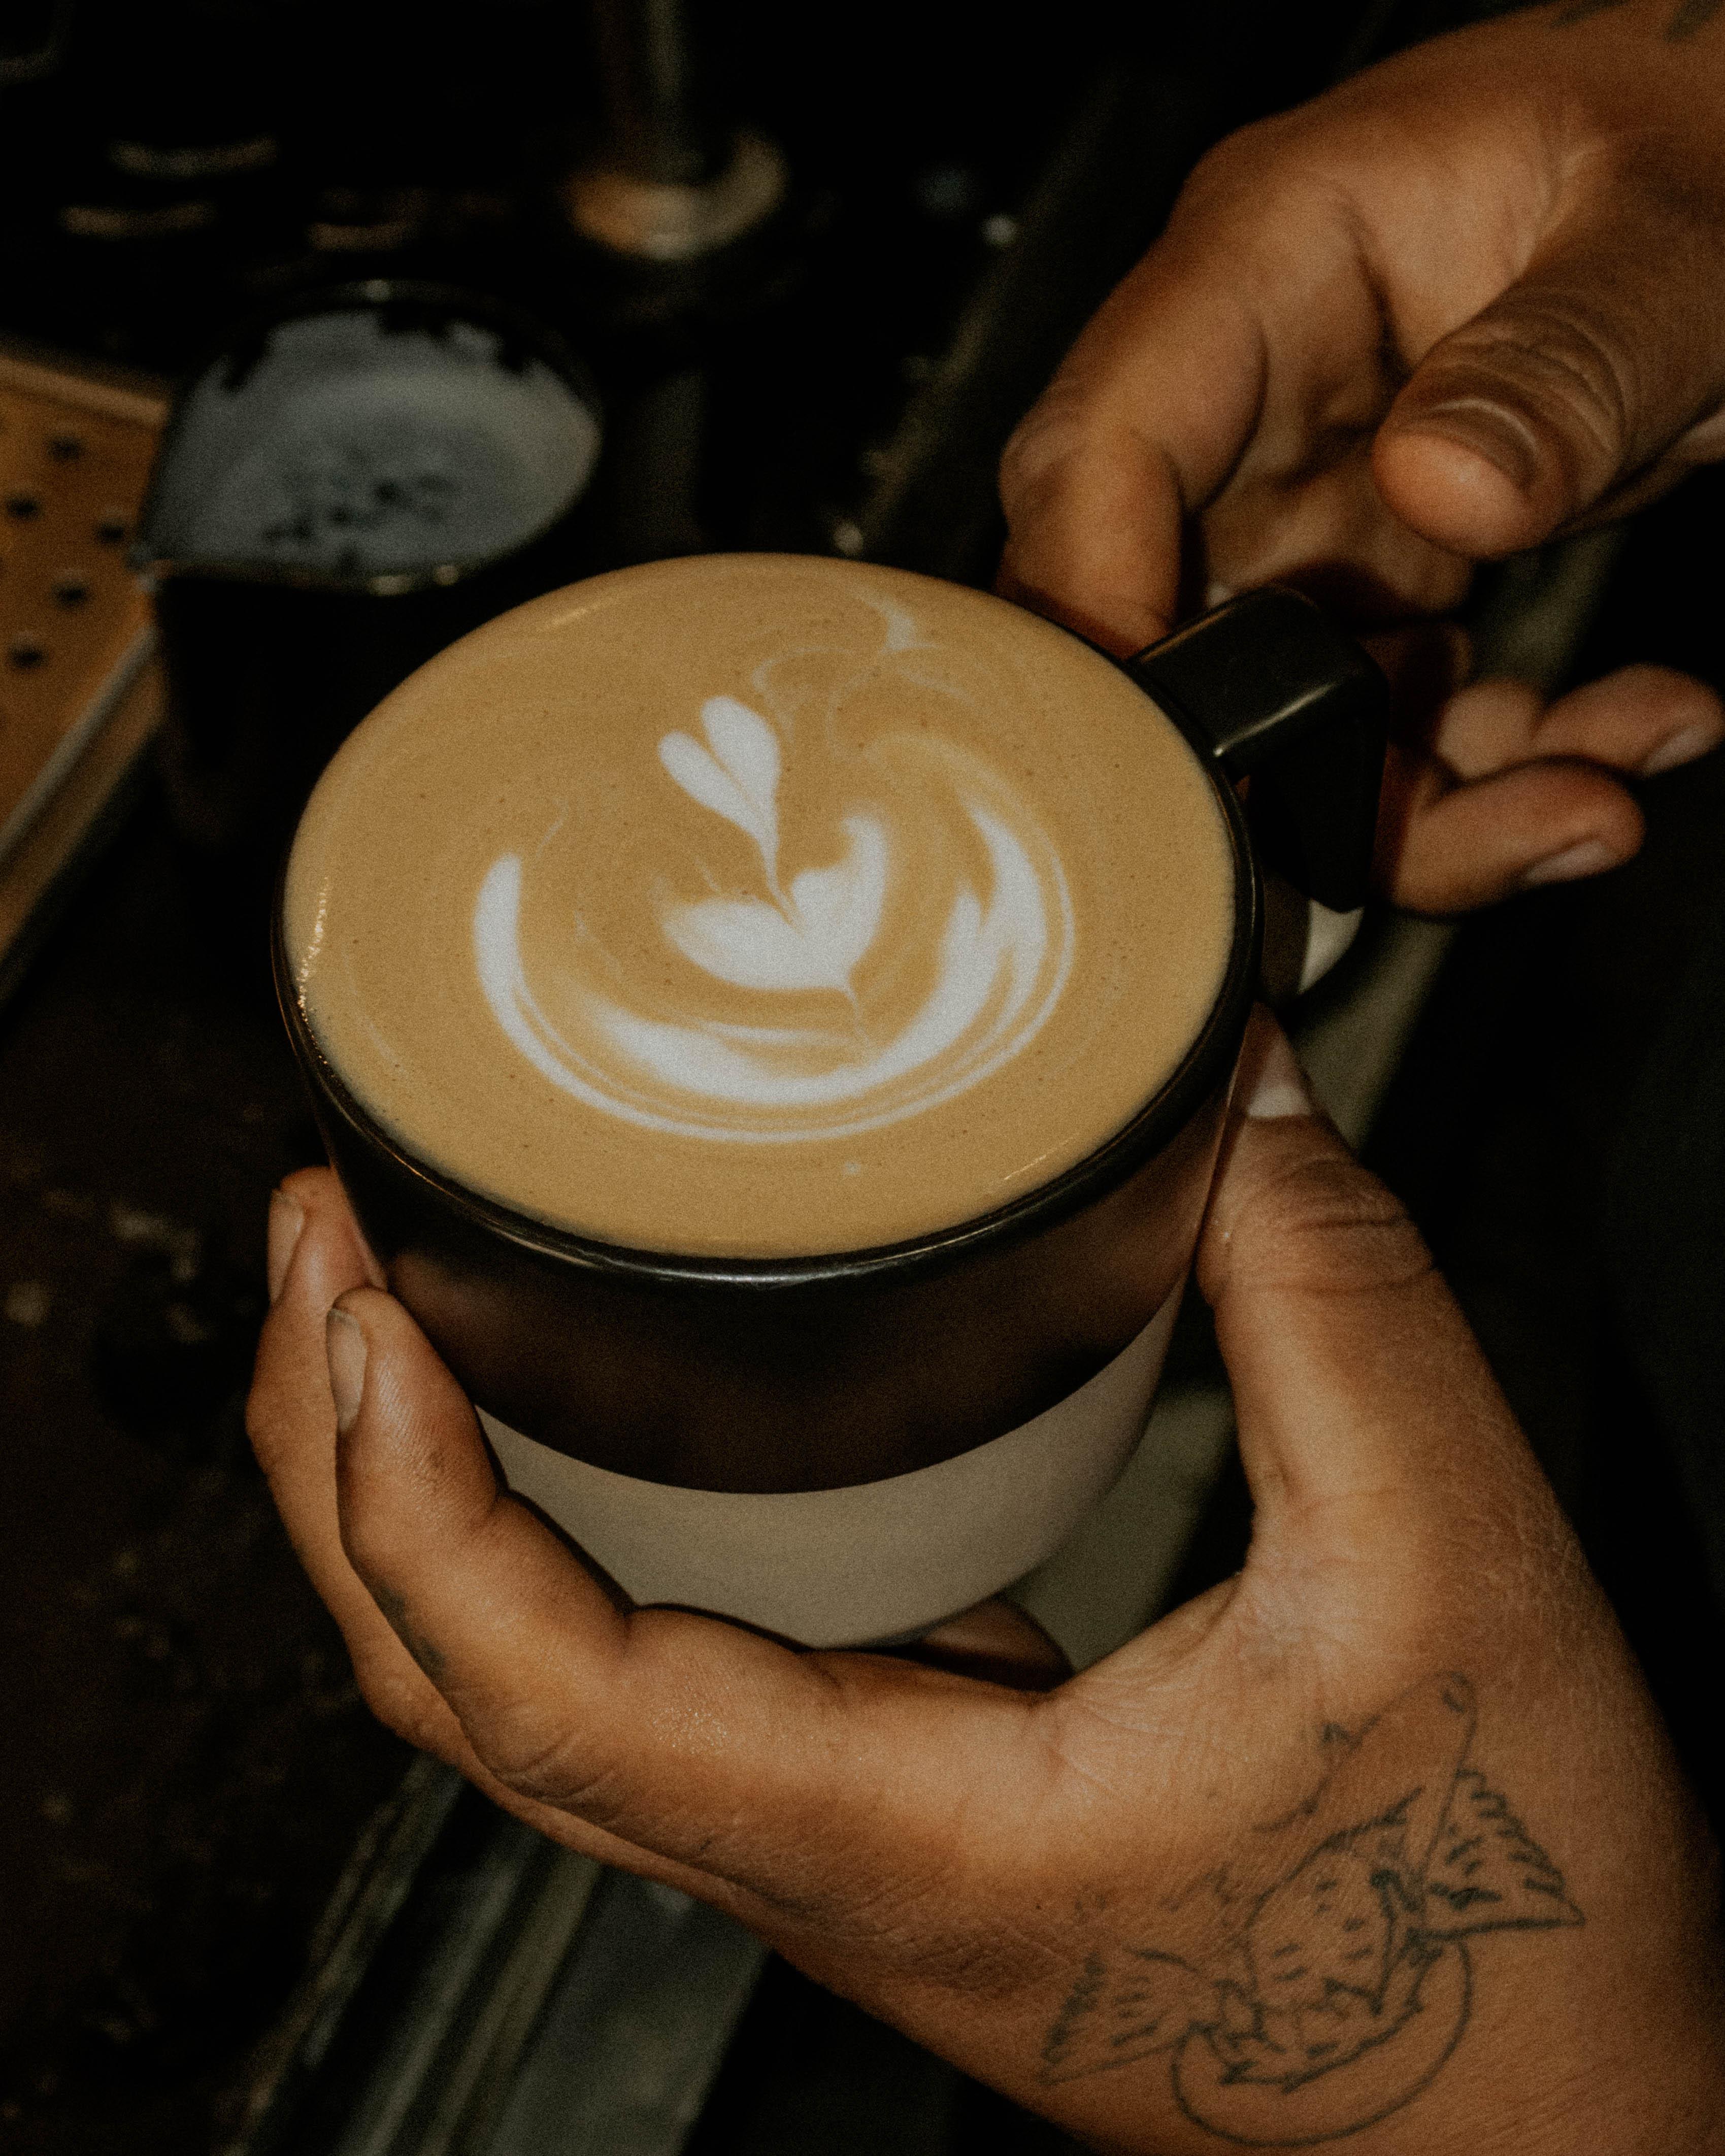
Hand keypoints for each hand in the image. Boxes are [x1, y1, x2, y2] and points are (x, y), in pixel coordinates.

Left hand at [248, 1017, 1724, 2152]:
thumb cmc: (1505, 1912)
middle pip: (467, 1697)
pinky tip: (597, 1421)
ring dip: (429, 1505)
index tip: (353, 1301)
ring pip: (539, 1697)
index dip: (403, 1493)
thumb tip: (1231, 1086)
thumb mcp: (1450, 1569)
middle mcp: (833, 1853)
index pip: (538, 1692)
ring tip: (396, 1306)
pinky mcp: (907, 1794)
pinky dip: (567, 1542)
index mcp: (909, 1835)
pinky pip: (656, 1677)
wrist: (1550, 2100)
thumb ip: (1334, 1299)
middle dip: (345, 1468)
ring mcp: (853, 1836)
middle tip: (325, 1246)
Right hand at [999, 0, 1724, 912]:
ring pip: (1284, 714)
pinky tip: (1622, 732)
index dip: (1094, 619)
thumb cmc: (1709, 127)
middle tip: (1423, 838)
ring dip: (1423, 805)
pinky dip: (1497, 766)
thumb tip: (1441, 488)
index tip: (1162, 760)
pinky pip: (1390, 716)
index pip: (1097, 453)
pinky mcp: (1381, 573)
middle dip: (1281, 770)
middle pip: (1171, 628)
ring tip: (1588, 803)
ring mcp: (1316, 494)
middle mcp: (1261, 397)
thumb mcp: (1678, 233)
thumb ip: (1565, 357)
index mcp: (1270, 255)